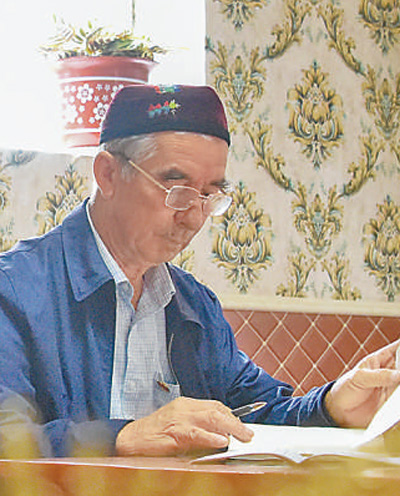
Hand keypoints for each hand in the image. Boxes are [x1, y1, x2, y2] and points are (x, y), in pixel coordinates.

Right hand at [115, 397, 253, 455]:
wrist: (129, 439)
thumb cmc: (153, 435)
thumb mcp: (179, 427)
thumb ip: (198, 429)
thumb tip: (221, 438)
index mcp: (186, 404)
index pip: (215, 405)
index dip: (231, 415)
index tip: (243, 425)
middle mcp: (184, 407)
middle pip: (216, 409)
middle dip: (235, 421)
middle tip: (248, 433)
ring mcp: (179, 418)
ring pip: (210, 417)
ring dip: (230, 427)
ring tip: (242, 436)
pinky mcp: (173, 432)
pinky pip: (195, 433)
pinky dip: (210, 437)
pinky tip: (221, 442)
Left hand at [325, 339, 399, 427]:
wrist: (338, 412)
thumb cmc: (344, 389)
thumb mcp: (359, 378)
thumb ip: (380, 376)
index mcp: (377, 360)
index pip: (397, 348)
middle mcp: (387, 372)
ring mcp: (390, 386)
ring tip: (399, 383)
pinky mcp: (392, 401)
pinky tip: (399, 395)